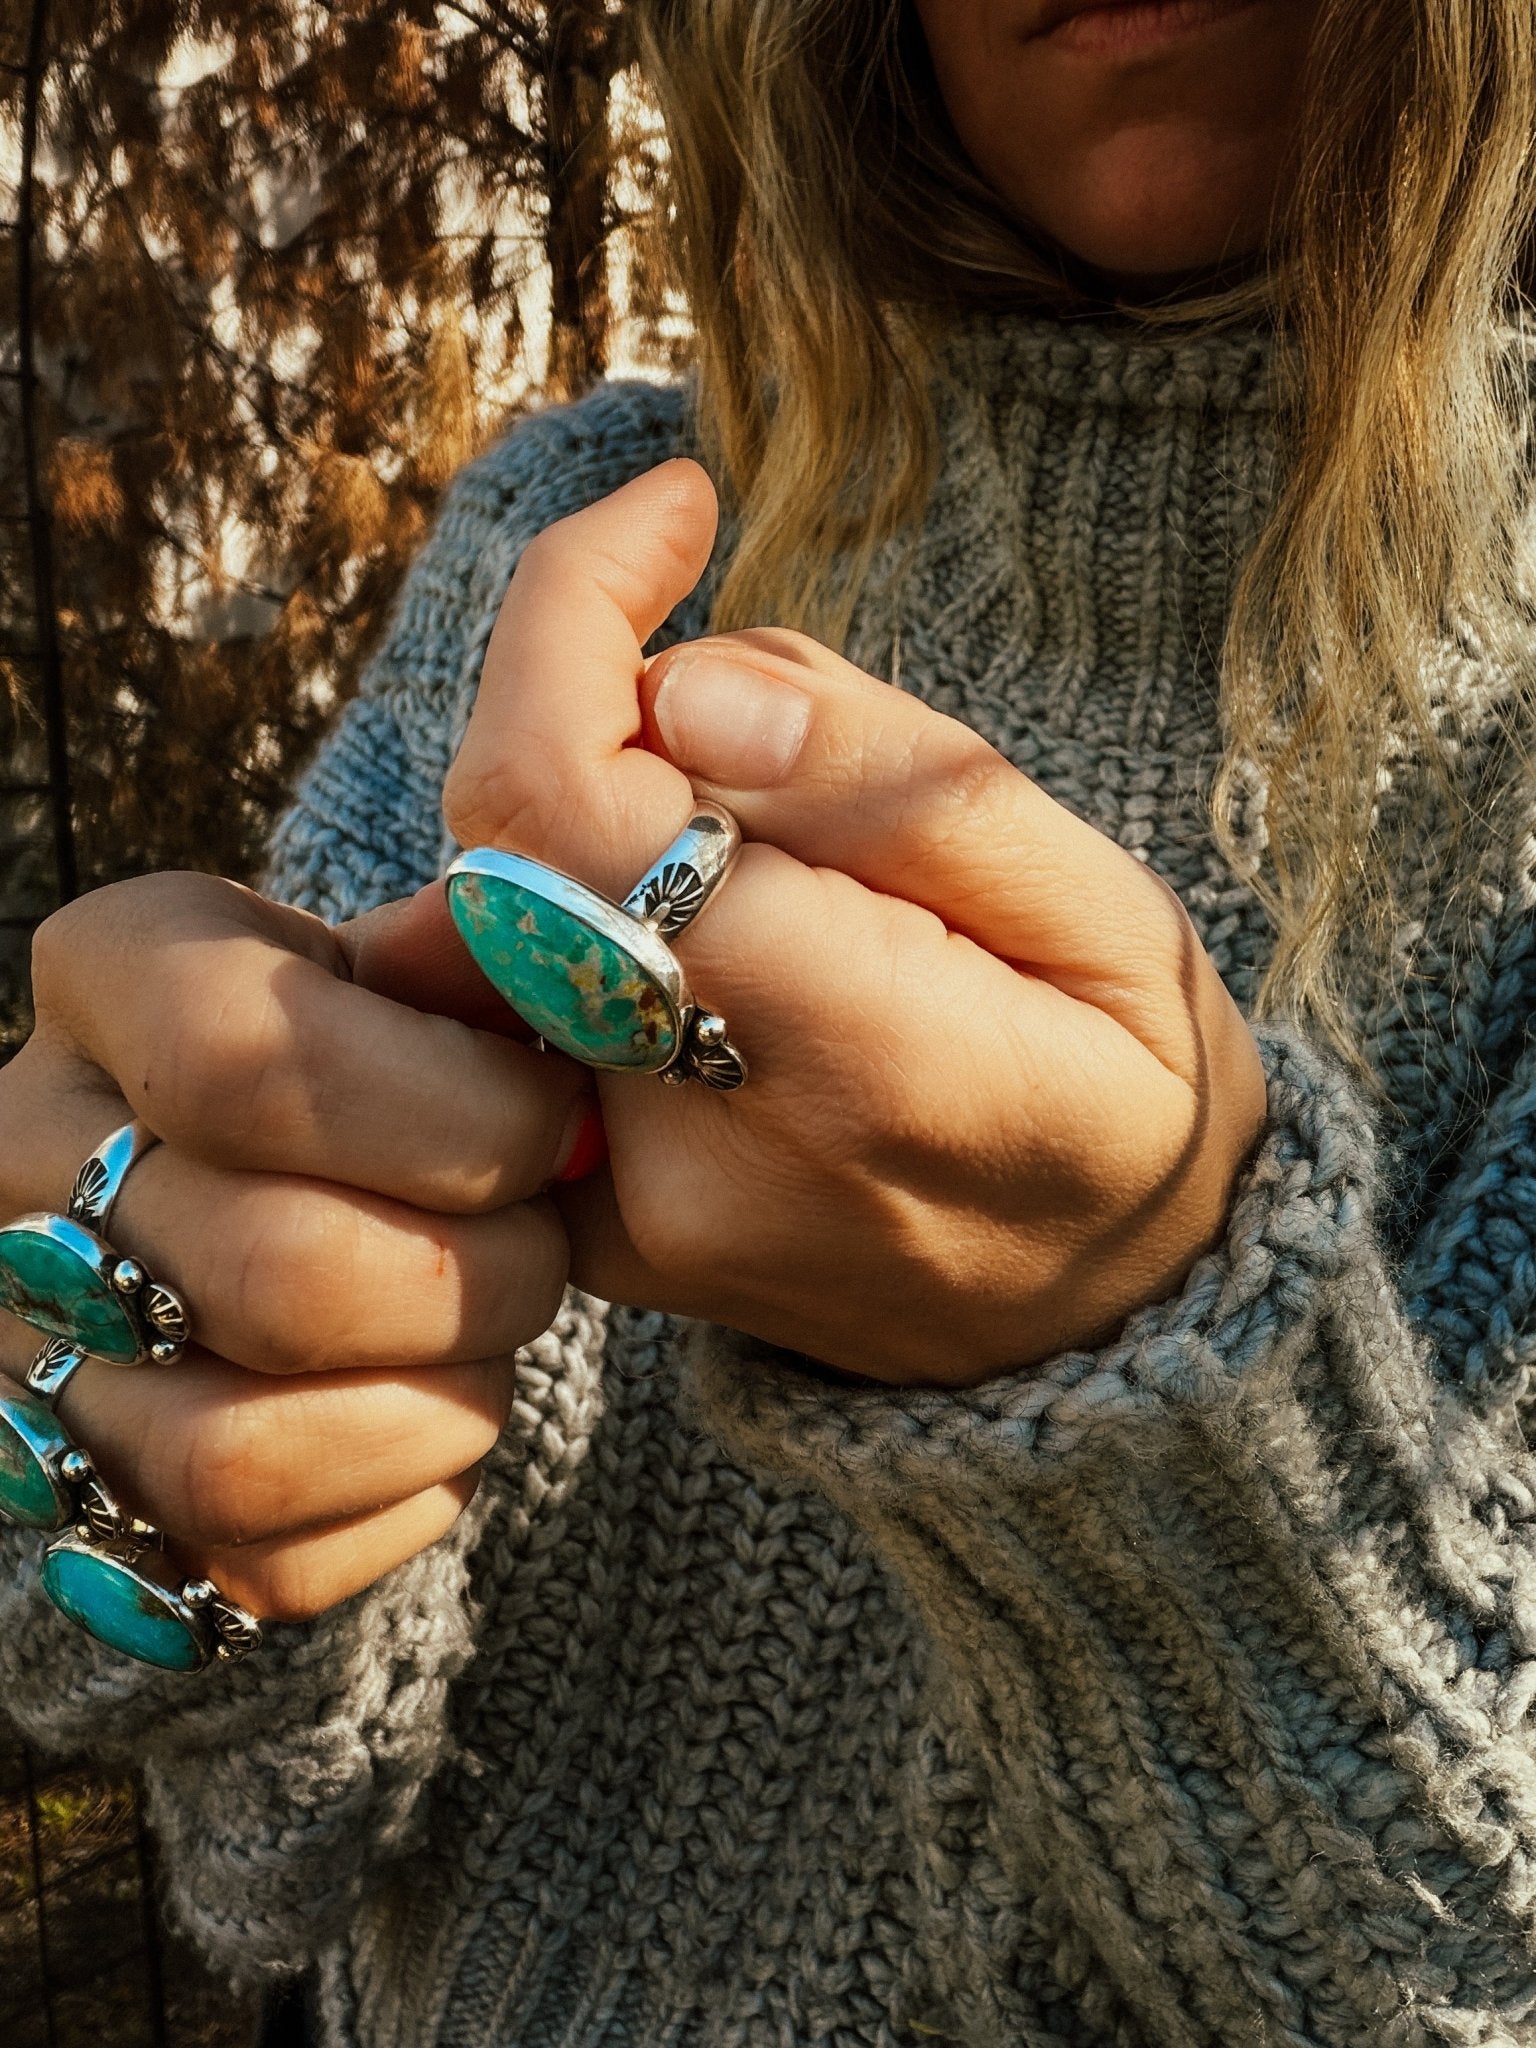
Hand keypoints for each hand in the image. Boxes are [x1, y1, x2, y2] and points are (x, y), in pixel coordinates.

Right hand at [0, 874, 585, 1619]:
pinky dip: (402, 1497)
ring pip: (238, 1457)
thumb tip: (576, 986)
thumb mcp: (440, 963)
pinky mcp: (98, 1500)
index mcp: (111, 974)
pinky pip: (259, 1566)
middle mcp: (25, 1160)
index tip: (557, 1118)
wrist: (317, 1158)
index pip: (234, 1059)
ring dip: (441, 1402)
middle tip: (539, 1234)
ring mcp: (36, 1345)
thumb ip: (500, 959)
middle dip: (484, 1273)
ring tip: (491, 1329)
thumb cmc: (405, 1048)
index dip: (453, 1113)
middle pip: (270, 1273)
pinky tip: (435, 1407)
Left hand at [440, 460, 1267, 1385]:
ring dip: (593, 808)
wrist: (1100, 1321)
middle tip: (723, 665)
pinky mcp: (591, 1232)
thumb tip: (678, 689)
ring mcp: (625, 1218)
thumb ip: (892, 788)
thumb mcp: (1105, 910)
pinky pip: (515, 1015)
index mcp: (860, 1059)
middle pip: (509, 852)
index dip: (575, 618)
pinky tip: (706, 920)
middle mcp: (699, 1160)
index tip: (673, 513)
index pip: (582, 810)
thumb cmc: (1125, 1091)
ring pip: (497, 923)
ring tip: (768, 839)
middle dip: (585, 694)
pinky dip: (580, 908)